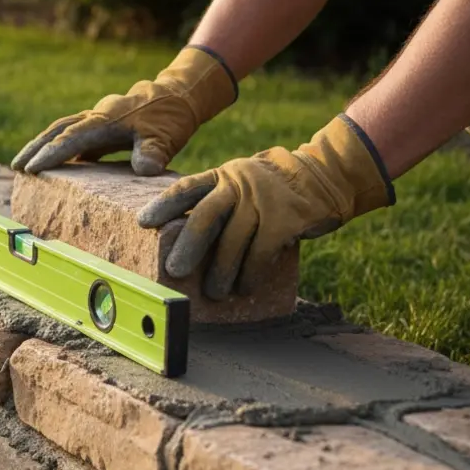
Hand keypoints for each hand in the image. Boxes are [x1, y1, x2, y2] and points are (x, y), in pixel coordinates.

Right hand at [11, 46, 237, 174]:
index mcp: (106, 120)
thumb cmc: (171, 117)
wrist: (179, 95)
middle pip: (57, 130)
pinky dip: (57, 146)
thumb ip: (153, 152)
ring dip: (40, 145)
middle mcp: (96, 116)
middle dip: (34, 147)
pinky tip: (52, 165)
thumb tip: (144, 169)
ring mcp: (96, 119)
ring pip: (60, 129)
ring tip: (22, 165)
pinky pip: (72, 134)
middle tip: (15, 167)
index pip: (72, 137)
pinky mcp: (99, 126)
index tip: (33, 169)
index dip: (52, 153)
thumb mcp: (166, 137)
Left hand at [136, 114, 395, 299]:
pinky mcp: (286, 218)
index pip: (187, 189)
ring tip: (213, 293)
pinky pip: (262, 252)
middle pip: (205, 216)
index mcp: (223, 176)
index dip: (164, 206)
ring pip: (234, 240)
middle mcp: (239, 184)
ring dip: (221, 271)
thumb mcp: (242, 183)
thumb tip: (186, 244)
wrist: (326, 175)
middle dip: (188, 246)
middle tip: (174, 270)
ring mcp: (263, 200)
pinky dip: (251, 273)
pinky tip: (245, 287)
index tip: (143, 223)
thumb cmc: (274, 191)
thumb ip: (219, 202)